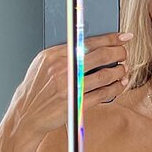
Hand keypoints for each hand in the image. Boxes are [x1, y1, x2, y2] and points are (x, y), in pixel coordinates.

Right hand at [6, 32, 129, 142]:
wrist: (26, 114)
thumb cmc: (36, 90)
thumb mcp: (43, 65)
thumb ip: (63, 54)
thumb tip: (89, 46)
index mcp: (54, 55)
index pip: (88, 42)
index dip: (110, 38)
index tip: (123, 36)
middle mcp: (63, 69)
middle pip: (101, 56)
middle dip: (119, 53)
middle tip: (125, 54)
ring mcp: (71, 87)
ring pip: (105, 75)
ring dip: (119, 72)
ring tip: (123, 70)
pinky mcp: (77, 103)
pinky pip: (103, 94)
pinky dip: (115, 88)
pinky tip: (119, 85)